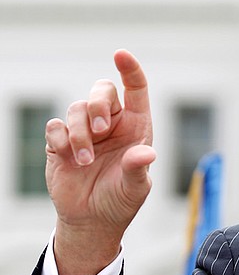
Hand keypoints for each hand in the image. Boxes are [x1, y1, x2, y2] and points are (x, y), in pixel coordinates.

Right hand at [45, 49, 156, 274]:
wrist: (91, 220)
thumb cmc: (120, 200)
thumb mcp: (135, 188)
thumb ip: (138, 169)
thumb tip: (146, 154)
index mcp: (136, 126)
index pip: (136, 89)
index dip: (130, 70)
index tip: (121, 55)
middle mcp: (111, 123)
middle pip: (101, 90)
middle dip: (97, 105)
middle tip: (101, 129)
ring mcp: (85, 131)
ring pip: (76, 109)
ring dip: (79, 134)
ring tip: (84, 161)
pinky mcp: (60, 142)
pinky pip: (55, 126)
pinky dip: (60, 139)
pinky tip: (67, 158)